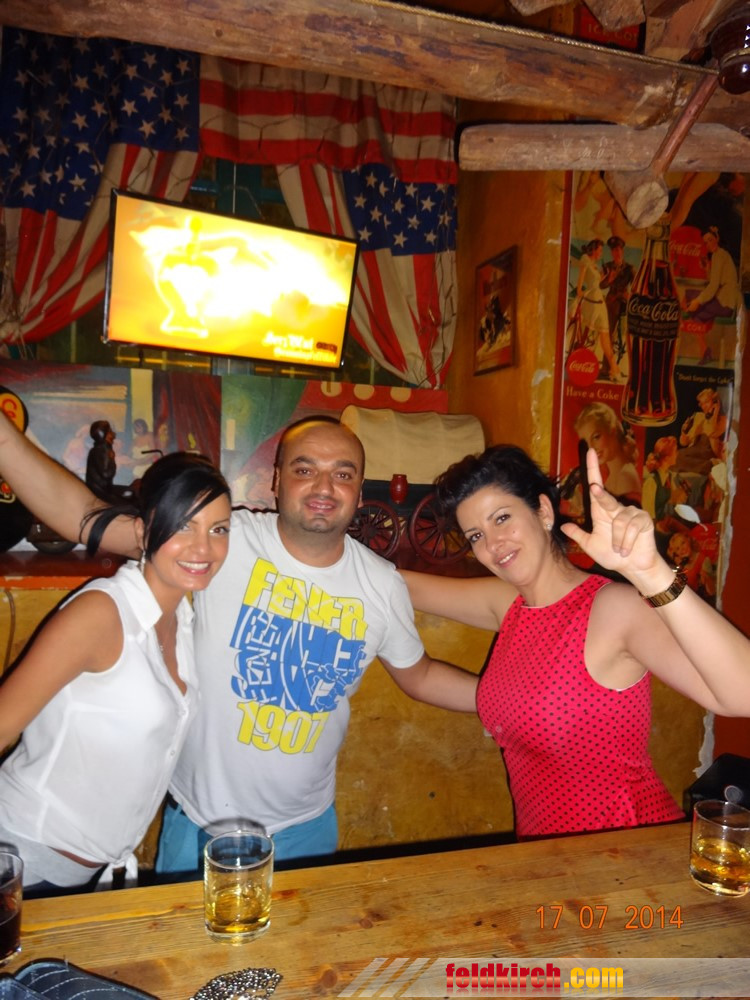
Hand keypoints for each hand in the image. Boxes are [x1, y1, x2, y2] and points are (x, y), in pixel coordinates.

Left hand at [560, 448, 663, 580]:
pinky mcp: (644, 520)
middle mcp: (616, 508)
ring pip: (618, 522)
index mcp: (602, 512)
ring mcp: (631, 513)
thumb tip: (563, 525)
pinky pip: (631, 528)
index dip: (593, 469)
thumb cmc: (613, 556)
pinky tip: (628, 549)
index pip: (596, 487)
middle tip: (594, 489)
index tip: (590, 452)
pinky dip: (626, 542)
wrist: (632, 567)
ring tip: (620, 550)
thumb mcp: (590, 545)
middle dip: (600, 494)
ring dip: (617, 541)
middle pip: (606, 497)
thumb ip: (578, 535)